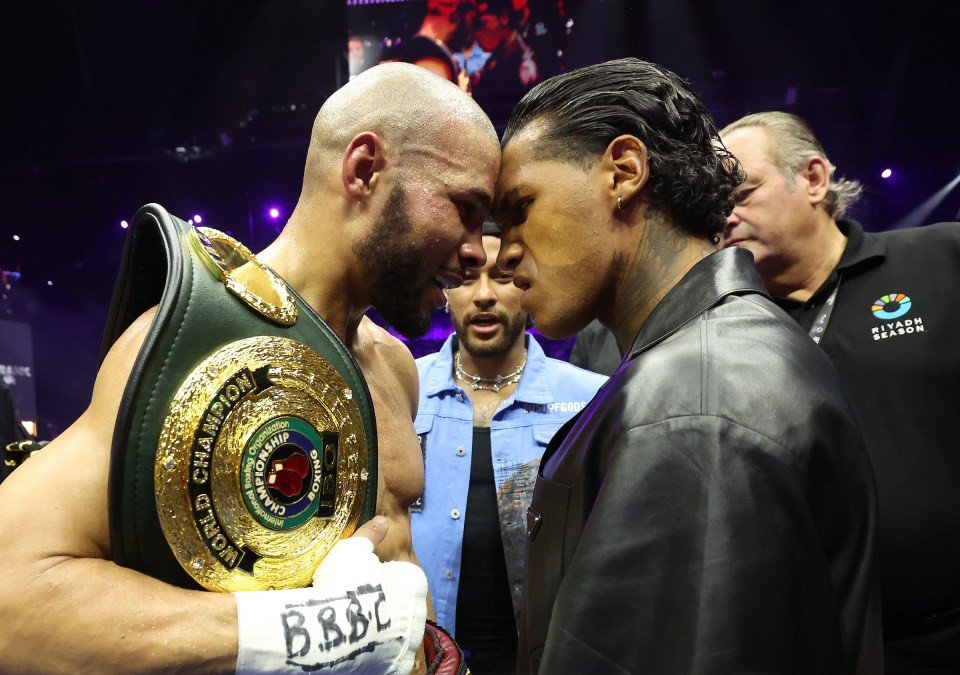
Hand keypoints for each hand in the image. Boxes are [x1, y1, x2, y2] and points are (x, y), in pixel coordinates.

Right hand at [236, 516, 428, 674]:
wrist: (327, 629)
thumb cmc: (343, 584)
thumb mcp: (353, 549)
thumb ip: (371, 534)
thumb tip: (381, 520)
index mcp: (414, 582)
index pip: (399, 576)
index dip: (377, 577)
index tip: (358, 581)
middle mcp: (419, 612)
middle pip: (398, 603)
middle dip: (381, 603)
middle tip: (353, 602)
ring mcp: (408, 642)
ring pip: (395, 630)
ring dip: (380, 626)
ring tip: (352, 623)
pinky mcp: (396, 665)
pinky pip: (388, 655)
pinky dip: (376, 650)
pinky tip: (356, 642)